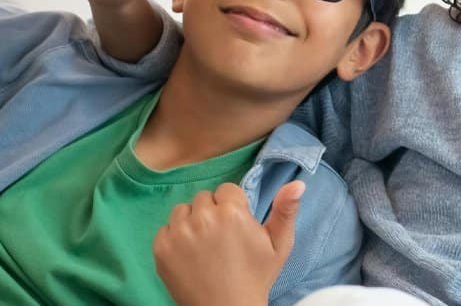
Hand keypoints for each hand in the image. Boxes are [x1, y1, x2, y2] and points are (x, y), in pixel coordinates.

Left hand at [153, 181, 304, 305]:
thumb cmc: (256, 276)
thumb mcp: (280, 244)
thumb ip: (286, 210)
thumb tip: (298, 183)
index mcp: (232, 212)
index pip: (227, 190)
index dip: (234, 207)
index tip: (237, 226)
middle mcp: (203, 217)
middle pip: (204, 198)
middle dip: (213, 212)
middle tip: (221, 238)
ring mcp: (179, 233)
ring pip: (183, 210)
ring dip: (192, 221)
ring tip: (204, 244)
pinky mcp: (161, 248)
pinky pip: (165, 228)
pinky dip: (175, 237)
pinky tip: (189, 254)